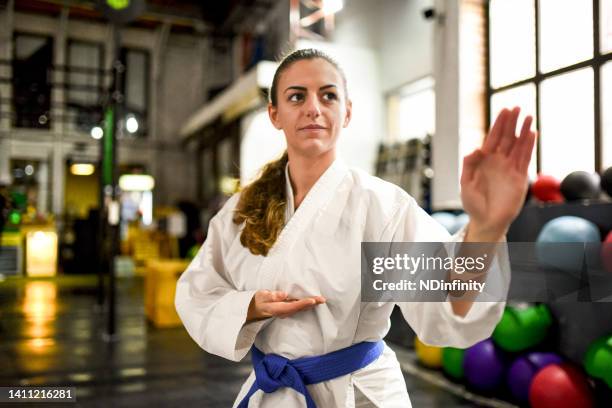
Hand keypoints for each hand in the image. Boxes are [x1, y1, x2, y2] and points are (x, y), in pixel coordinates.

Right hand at [246, 290, 325, 322]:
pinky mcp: (287, 309)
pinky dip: (306, 304)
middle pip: (301, 307)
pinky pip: (298, 307)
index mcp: (280, 308)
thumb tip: (283, 294)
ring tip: (321, 300)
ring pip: (301, 308)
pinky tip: (311, 302)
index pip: (294, 305)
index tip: (313, 300)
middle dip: (312, 304)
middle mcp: (285, 311)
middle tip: (323, 300)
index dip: (304, 303)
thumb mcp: (262, 296)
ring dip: (311, 304)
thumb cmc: (258, 301)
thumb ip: (272, 295)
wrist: (254, 310)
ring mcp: (286, 311)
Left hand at [461, 107, 536, 239]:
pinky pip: (525, 158)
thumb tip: (476, 148)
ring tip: (528, 116)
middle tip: (516, 107)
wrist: (486, 221)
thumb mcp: (466, 183)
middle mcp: (498, 162)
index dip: (498, 125)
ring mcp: (509, 168)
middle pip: (506, 138)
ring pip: (518, 146)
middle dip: (511, 123)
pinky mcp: (519, 177)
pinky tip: (532, 134)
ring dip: (523, 131)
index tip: (504, 110)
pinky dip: (528, 146)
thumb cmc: (473, 203)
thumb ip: (469, 165)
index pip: (492, 138)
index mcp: (484, 161)